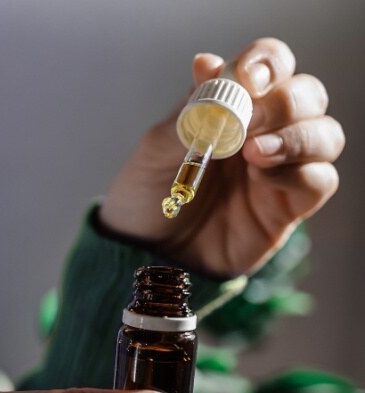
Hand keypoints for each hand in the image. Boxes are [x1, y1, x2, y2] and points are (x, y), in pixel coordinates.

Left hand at [100, 38, 344, 276]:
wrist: (144, 251)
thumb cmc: (147, 196)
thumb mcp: (155, 151)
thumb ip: (189, 112)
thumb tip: (207, 63)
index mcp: (232, 107)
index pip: (270, 67)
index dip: (267, 63)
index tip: (247, 77)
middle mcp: (263, 132)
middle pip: (308, 95)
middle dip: (285, 102)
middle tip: (250, 121)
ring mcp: (280, 170)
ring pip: (326, 134)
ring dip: (299, 136)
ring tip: (255, 153)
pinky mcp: (288, 207)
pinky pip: (321, 181)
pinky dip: (300, 173)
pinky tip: (262, 178)